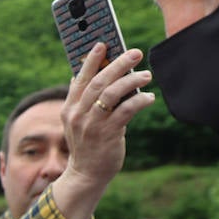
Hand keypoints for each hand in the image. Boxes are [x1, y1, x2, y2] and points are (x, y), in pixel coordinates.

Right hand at [51, 44, 156, 218]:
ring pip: (112, 93)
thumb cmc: (87, 144)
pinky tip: (148, 98)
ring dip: (131, 80)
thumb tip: (82, 75)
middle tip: (135, 53)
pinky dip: (139, 101)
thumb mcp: (79, 121)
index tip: (103, 44)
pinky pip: (126, 111)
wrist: (86, 175)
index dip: (91, 60)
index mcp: (70, 108)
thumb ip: (81, 100)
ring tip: (146, 75)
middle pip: (99, 82)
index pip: (80, 78)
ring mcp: (92, 125)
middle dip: (118, 64)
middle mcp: (78, 115)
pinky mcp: (108, 135)